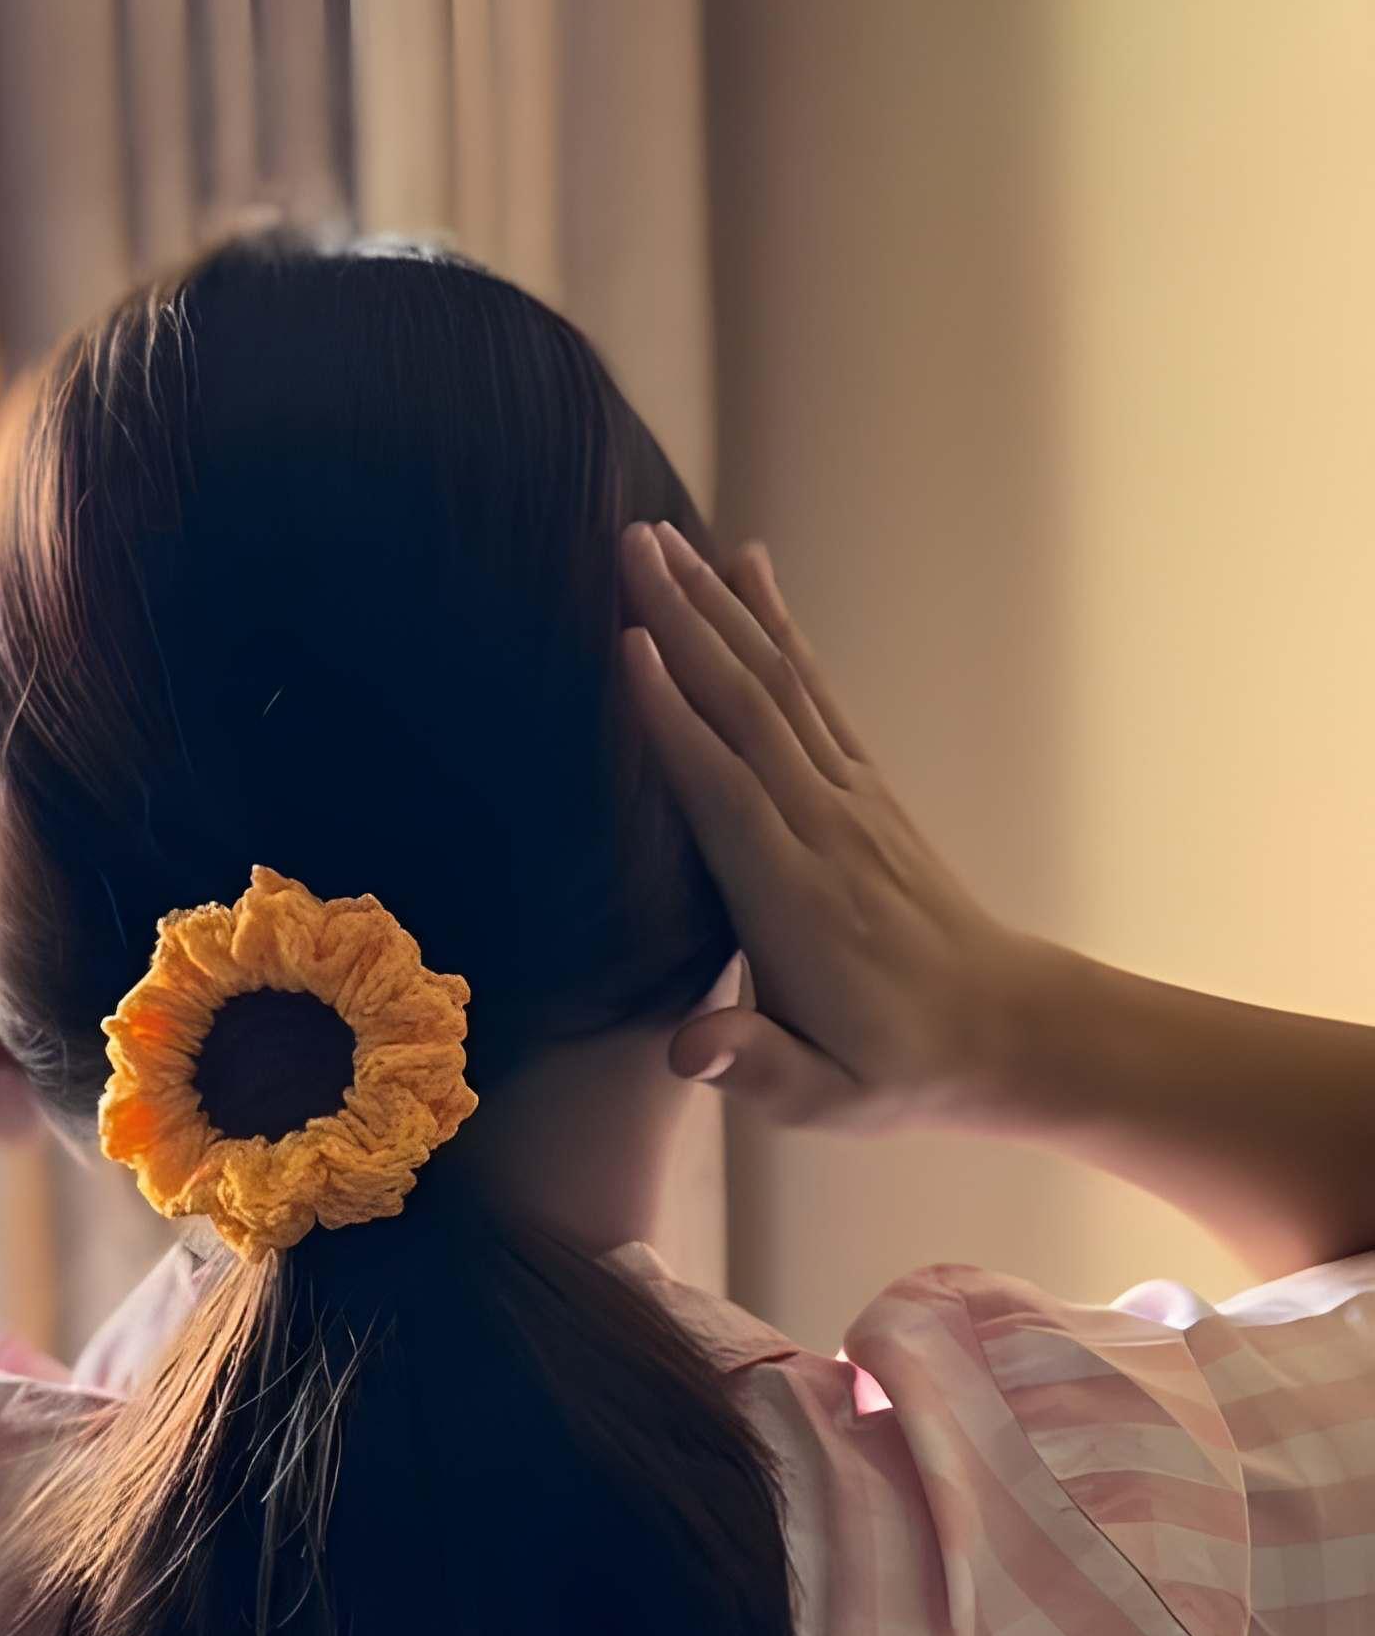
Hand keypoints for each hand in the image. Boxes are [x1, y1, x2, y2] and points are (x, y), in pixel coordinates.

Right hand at [620, 524, 1036, 1131]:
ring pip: (777, 684)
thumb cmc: (899, 1066)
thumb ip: (757, 1067)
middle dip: (687, 625)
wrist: (1008, 1031)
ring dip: (718, 606)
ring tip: (660, 537)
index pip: (726, 796)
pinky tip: (747, 568)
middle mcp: (825, 830)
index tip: (627, 645)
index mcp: (798, 903)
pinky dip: (776, 624)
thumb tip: (688, 1051)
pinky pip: (813, 688)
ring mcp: (849, 797)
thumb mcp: (827, 1098)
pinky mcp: (863, 784)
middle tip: (627, 544)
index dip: (675, 722)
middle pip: (747, 712)